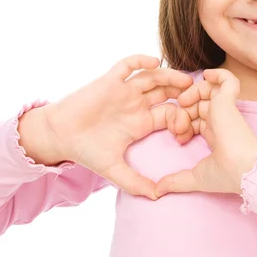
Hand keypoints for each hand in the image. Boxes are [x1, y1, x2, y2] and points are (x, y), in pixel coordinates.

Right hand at [44, 54, 194, 199]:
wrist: (59, 136)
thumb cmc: (86, 151)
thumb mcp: (114, 170)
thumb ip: (135, 182)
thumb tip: (158, 196)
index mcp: (142, 123)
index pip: (170, 115)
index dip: (182, 119)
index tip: (188, 129)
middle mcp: (136, 104)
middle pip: (167, 92)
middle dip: (182, 93)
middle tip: (197, 97)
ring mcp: (124, 91)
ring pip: (152, 77)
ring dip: (170, 76)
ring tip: (185, 79)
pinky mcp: (110, 81)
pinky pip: (128, 65)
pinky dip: (141, 60)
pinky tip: (155, 61)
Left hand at [154, 68, 256, 196]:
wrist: (242, 170)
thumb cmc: (225, 175)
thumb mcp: (195, 177)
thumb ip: (176, 181)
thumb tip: (157, 191)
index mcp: (215, 135)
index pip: (196, 120)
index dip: (183, 124)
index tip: (178, 138)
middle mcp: (220, 121)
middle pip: (199, 105)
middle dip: (184, 110)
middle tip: (176, 123)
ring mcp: (225, 110)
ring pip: (209, 91)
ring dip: (194, 92)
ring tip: (183, 100)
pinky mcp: (228, 101)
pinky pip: (228, 80)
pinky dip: (219, 74)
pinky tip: (207, 75)